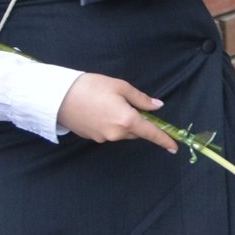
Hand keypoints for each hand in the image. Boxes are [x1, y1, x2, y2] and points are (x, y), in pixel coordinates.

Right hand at [57, 73, 176, 150]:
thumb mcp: (121, 87)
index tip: (175, 147)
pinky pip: (110, 133)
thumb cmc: (92, 87)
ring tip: (113, 104)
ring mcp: (103, 138)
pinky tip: (103, 111)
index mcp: (127, 120)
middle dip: (140, 122)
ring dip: (125, 122)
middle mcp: (116, 133)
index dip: (164, 139)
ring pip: (123, 132)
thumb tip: (157, 107)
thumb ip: (141, 99)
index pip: (151, 133)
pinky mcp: (93, 138)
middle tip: (134, 105)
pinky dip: (113, 124)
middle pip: (137, 132)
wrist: (58, 96)